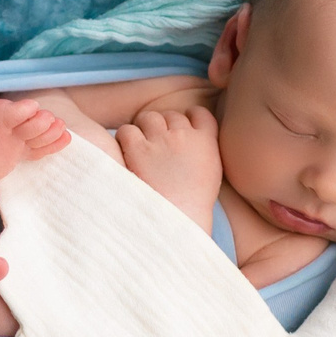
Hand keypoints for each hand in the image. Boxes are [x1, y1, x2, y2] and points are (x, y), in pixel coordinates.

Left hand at [117, 106, 223, 231]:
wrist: (176, 222)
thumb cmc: (192, 206)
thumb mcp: (210, 175)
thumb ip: (203, 153)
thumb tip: (192, 143)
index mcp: (206, 142)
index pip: (199, 114)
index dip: (188, 118)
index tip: (180, 129)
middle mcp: (184, 136)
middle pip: (170, 116)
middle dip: (162, 128)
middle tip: (156, 149)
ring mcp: (160, 140)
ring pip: (148, 118)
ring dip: (143, 130)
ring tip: (141, 151)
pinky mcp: (138, 148)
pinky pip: (127, 131)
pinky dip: (125, 140)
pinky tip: (128, 156)